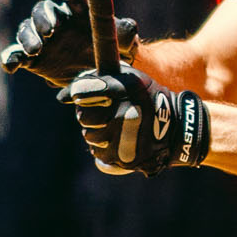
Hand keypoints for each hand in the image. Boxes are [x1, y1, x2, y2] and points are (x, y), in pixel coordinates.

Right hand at [0, 0, 139, 88]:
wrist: (100, 74)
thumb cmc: (112, 49)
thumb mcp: (121, 42)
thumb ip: (124, 33)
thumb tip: (130, 27)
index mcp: (79, 9)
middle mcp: (57, 19)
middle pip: (42, 10)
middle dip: (43, 18)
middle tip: (50, 31)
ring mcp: (42, 39)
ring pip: (26, 30)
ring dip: (28, 37)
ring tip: (36, 50)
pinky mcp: (32, 59)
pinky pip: (15, 54)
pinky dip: (10, 58)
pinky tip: (11, 67)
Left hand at [60, 66, 208, 175]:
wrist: (176, 127)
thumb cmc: (145, 96)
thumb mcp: (129, 78)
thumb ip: (96, 79)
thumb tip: (61, 97)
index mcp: (127, 87)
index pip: (84, 90)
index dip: (80, 92)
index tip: (78, 96)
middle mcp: (125, 113)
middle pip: (83, 116)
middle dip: (88, 114)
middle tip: (103, 112)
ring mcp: (124, 137)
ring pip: (89, 135)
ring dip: (96, 131)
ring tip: (115, 126)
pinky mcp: (124, 157)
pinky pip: (98, 152)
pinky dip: (104, 147)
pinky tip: (119, 139)